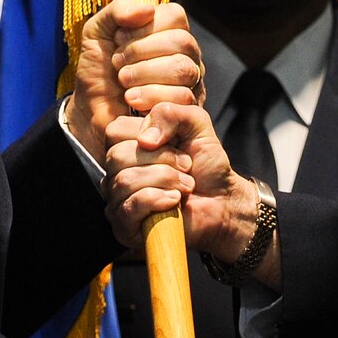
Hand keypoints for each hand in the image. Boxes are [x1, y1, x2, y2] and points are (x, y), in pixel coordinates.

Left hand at [69, 0, 203, 165]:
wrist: (92, 109)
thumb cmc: (99, 69)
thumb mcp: (97, 31)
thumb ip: (118, 10)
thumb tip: (148, 10)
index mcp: (168, 30)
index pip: (175, 15)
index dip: (145, 26)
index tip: (118, 40)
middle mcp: (185, 53)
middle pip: (182, 42)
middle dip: (141, 52)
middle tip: (117, 63)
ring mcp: (191, 81)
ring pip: (183, 69)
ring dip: (144, 74)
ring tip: (123, 81)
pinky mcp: (188, 108)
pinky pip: (182, 97)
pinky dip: (151, 96)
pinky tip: (133, 99)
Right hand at [103, 103, 277, 284]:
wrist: (222, 201)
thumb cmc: (205, 165)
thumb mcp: (195, 124)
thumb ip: (171, 111)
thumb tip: (144, 137)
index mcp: (126, 145)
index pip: (115, 130)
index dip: (151, 134)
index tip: (178, 144)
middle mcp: (115, 172)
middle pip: (117, 156)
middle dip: (162, 159)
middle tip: (186, 167)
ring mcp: (117, 200)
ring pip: (125, 180)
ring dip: (166, 180)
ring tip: (185, 186)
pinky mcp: (124, 227)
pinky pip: (131, 206)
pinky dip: (159, 199)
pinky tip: (174, 201)